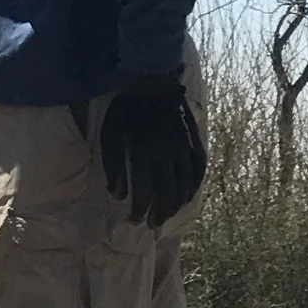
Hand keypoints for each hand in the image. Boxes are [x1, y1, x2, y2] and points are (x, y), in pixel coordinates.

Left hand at [100, 81, 206, 230]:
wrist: (152, 82)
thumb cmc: (125, 112)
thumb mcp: (109, 137)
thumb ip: (113, 168)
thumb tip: (118, 196)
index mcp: (143, 153)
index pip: (145, 191)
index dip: (140, 210)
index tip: (134, 221)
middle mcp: (166, 153)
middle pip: (167, 192)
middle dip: (159, 212)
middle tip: (152, 225)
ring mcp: (183, 146)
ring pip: (185, 183)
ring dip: (176, 203)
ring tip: (168, 215)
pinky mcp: (194, 139)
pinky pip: (198, 168)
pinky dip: (194, 185)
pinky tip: (187, 196)